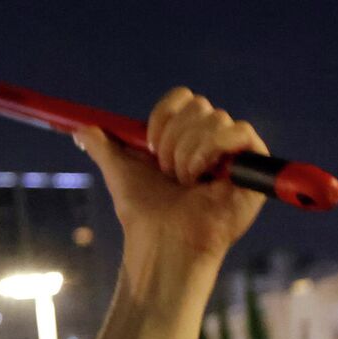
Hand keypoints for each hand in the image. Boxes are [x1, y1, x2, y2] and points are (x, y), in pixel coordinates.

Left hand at [74, 88, 266, 263]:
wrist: (162, 240)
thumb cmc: (144, 212)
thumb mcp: (119, 171)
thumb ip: (103, 147)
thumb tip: (82, 129)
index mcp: (184, 137)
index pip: (183, 98)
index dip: (163, 115)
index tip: (148, 143)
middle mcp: (211, 141)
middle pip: (199, 105)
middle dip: (173, 139)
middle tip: (167, 172)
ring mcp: (234, 153)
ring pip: (215, 118)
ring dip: (188, 153)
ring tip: (185, 182)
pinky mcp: (255, 165)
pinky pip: (241, 130)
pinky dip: (214, 149)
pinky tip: (204, 178)